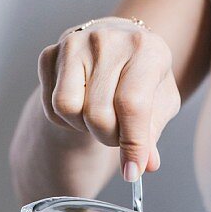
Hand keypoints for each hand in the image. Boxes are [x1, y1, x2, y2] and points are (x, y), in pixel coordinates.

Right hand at [37, 17, 180, 180]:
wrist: (116, 48)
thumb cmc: (142, 80)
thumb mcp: (160, 104)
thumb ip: (153, 134)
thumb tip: (147, 165)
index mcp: (146, 49)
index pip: (133, 105)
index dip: (132, 145)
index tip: (132, 172)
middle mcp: (108, 39)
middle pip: (98, 115)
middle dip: (109, 138)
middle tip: (118, 133)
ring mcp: (75, 43)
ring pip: (68, 109)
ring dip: (84, 127)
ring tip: (99, 116)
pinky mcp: (50, 53)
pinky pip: (51, 106)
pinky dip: (66, 119)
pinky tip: (82, 106)